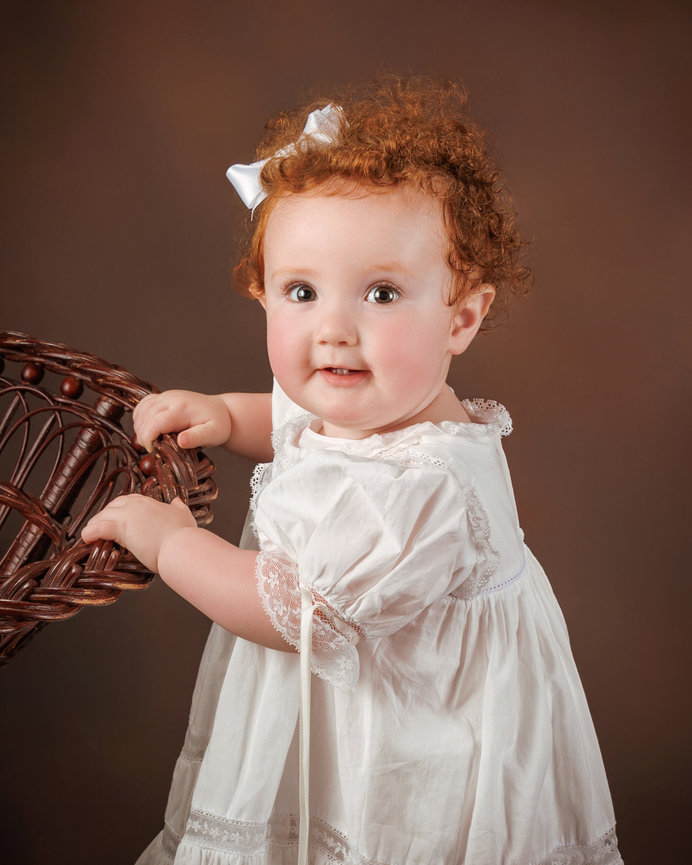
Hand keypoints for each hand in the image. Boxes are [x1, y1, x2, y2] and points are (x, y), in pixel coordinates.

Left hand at [81, 495, 196, 571]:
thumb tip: (177, 501)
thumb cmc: (184, 535)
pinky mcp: (121, 527)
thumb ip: (179, 507)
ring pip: (103, 516)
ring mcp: (128, 515)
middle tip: (101, 530)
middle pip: (113, 506)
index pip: (128, 501)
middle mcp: (137, 505)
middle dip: (105, 516)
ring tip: (92, 537)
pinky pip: (98, 527)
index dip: (121, 510)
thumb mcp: (184, 516)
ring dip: (95, 525)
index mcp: (150, 503)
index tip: (119, 520)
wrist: (182, 546)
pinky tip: (87, 539)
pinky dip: (90, 532)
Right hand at [133, 391, 231, 451]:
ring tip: (150, 441)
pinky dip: (140, 417)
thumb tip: (181, 442)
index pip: (155, 423)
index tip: (152, 450)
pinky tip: (147, 429)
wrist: (221, 410)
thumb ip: (197, 438)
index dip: (147, 438)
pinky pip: (143, 405)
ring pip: (141, 409)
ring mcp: (166, 395)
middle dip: (142, 435)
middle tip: (152, 448)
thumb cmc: (219, 424)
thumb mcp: (214, 434)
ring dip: (139, 426)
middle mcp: (171, 398)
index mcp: (182, 409)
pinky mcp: (163, 396)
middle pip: (145, 416)